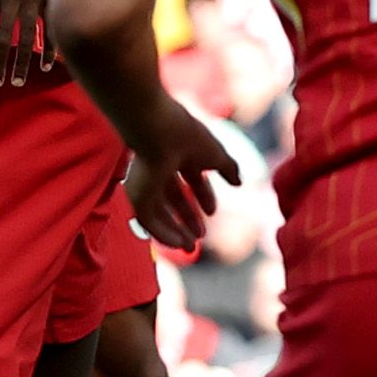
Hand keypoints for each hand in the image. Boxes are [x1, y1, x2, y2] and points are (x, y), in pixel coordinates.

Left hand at [122, 96, 241, 249]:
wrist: (158, 130)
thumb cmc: (187, 135)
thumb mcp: (215, 154)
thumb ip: (228, 168)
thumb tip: (239, 182)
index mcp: (179, 152)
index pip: (191, 177)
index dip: (203, 195)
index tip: (212, 212)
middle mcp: (161, 167)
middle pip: (173, 198)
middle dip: (187, 218)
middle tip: (200, 237)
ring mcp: (147, 181)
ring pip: (160, 212)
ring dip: (175, 230)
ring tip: (190, 246)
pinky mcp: (137, 194)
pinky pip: (149, 221)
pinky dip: (163, 233)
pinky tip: (178, 243)